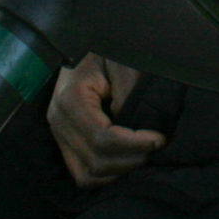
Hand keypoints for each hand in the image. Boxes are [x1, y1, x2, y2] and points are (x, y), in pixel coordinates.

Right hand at [46, 54, 165, 187]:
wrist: (82, 44)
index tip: (159, 138)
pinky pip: (82, 173)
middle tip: (156, 148)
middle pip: (96, 161)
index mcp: (71, 99)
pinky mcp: (64, 141)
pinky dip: (106, 174)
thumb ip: (128, 90)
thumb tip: (134, 123)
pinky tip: (126, 159)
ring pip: (87, 175)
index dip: (133, 144)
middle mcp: (58, 121)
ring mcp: (59, 134)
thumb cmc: (104, 50)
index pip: (101, 138)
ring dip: (119, 171)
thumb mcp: (121, 61)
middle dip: (131, 160)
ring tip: (143, 155)